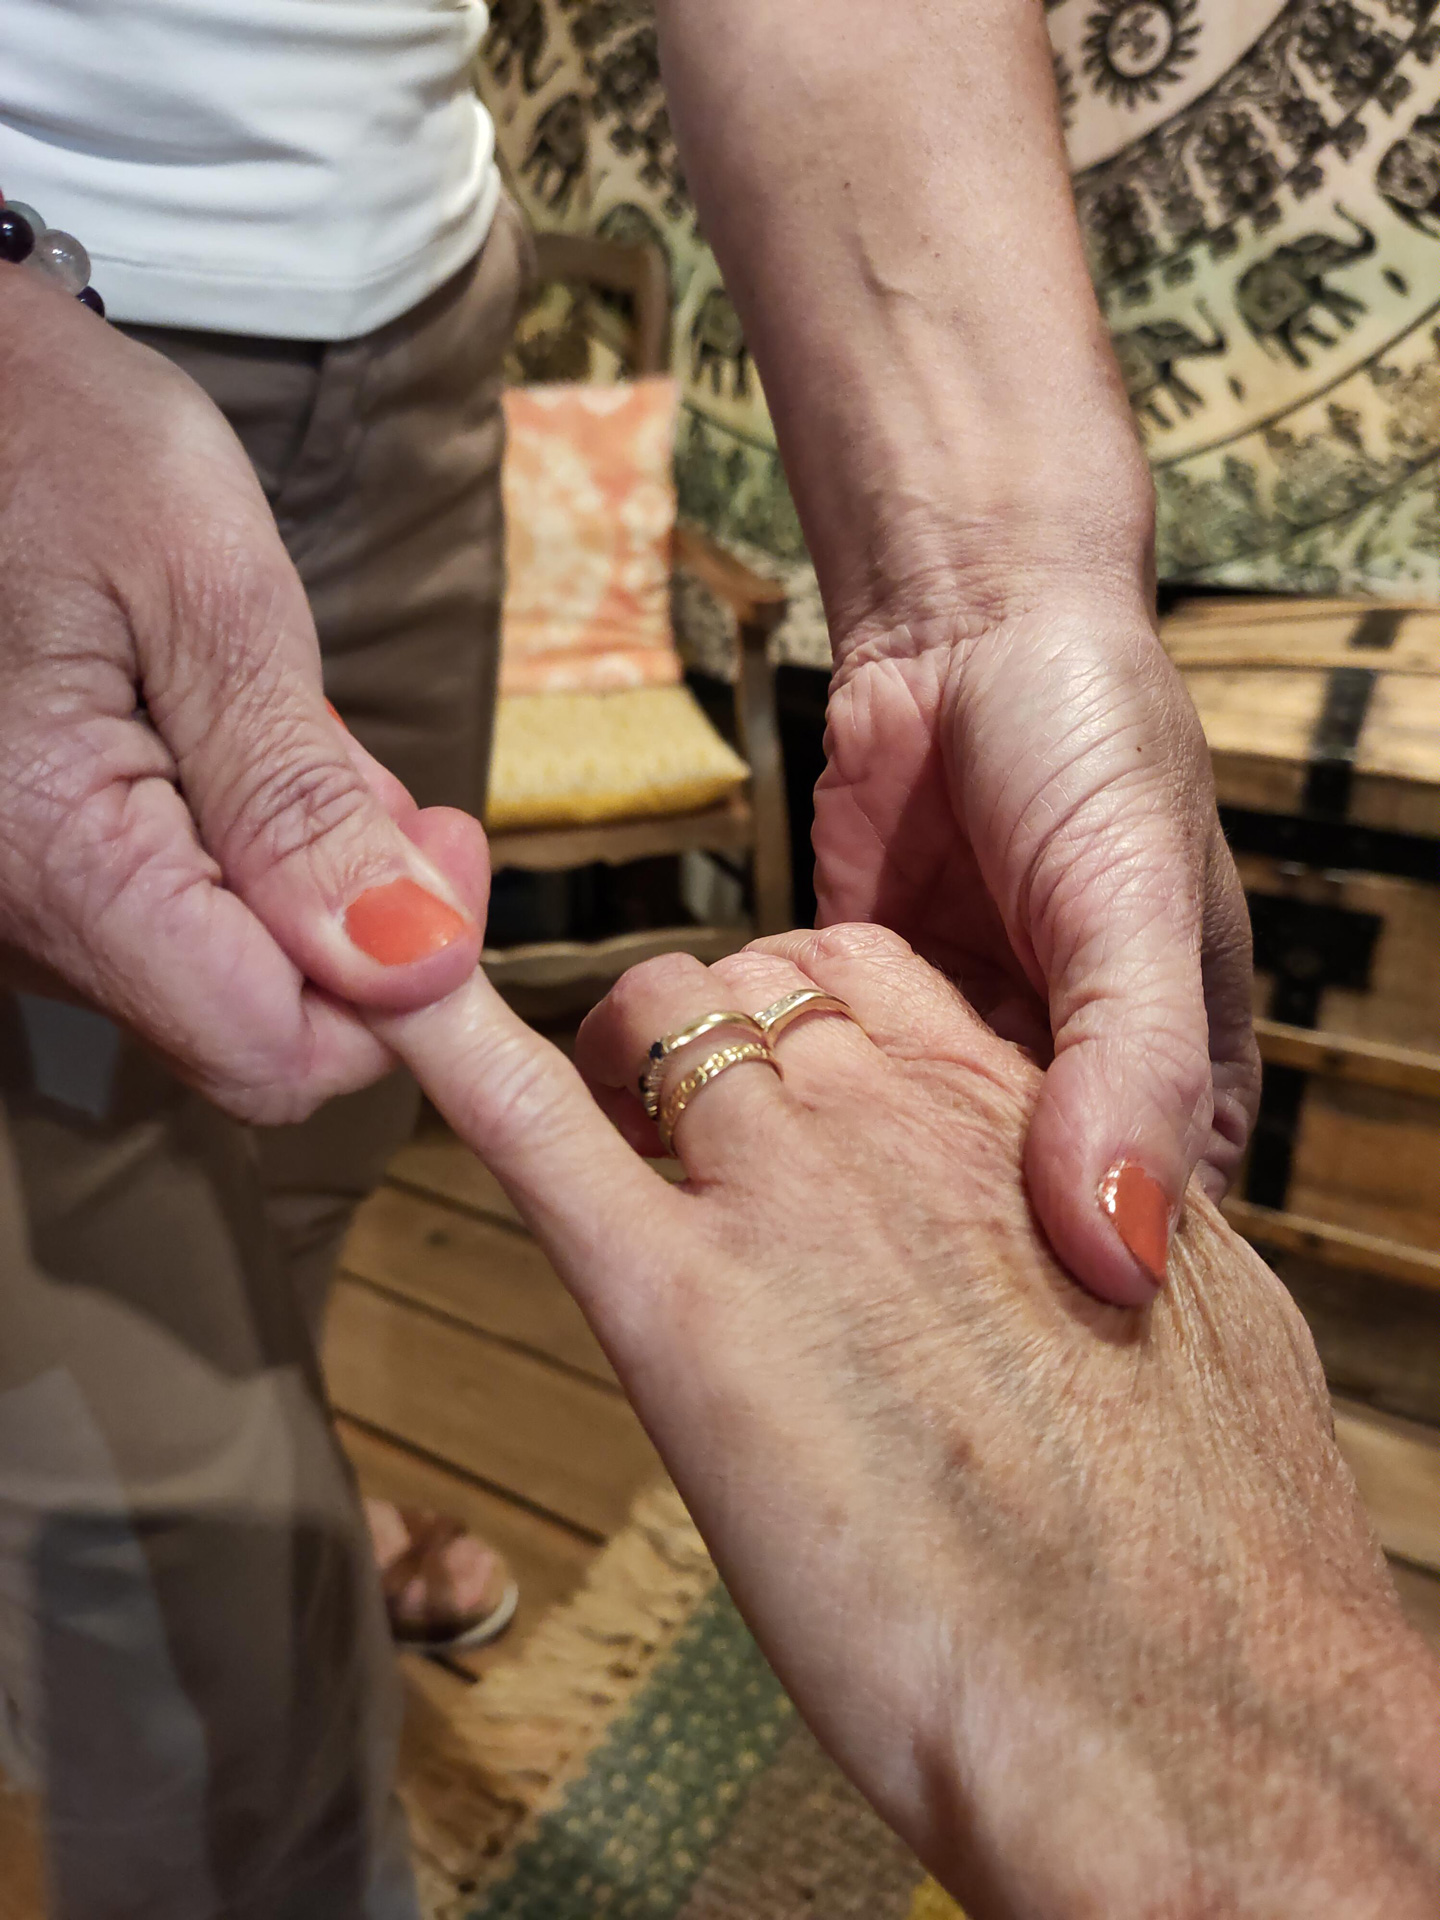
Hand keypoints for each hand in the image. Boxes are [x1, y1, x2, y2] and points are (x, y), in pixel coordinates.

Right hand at [0, 264, 487, 1120]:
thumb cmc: (60, 450)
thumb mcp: (214, 597)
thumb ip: (304, 801)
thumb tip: (411, 965)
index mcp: (53, 854)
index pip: (269, 1051)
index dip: (394, 988)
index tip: (441, 853)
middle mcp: (13, 916)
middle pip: (248, 1029)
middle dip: (352, 924)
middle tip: (367, 770)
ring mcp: (13, 904)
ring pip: (215, 978)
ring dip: (296, 879)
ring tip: (284, 731)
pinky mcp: (27, 875)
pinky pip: (167, 925)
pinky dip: (236, 857)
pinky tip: (232, 749)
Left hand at [378, 927, 1438, 1917]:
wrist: (1178, 1704)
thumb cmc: (1217, 1543)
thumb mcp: (1212, 1322)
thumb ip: (1121, 1234)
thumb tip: (1101, 1225)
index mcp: (1024, 1119)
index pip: (879, 974)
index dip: (821, 1000)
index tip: (803, 1054)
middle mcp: (895, 1118)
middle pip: (756, 982)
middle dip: (716, 1026)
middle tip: (705, 1118)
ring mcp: (780, 1192)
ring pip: (656, 1015)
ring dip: (623, 1050)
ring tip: (622, 1126)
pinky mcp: (672, 1304)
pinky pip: (536, 1127)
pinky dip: (453, 1052)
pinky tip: (399, 999)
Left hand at [814, 587, 1259, 1306]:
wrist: (967, 615)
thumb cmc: (1090, 740)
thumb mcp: (1137, 903)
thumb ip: (1134, 1068)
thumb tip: (1124, 1256)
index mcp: (1168, 1078)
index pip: (1138, 1245)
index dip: (1073, 1314)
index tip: (996, 1375)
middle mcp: (1058, 1077)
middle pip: (1002, 1222)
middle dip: (934, 1263)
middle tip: (852, 1330)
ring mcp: (950, 1040)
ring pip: (892, 1158)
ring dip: (839, 1187)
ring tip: (780, 1245)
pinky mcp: (856, 994)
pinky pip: (807, 1072)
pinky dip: (774, 1091)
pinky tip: (728, 1133)